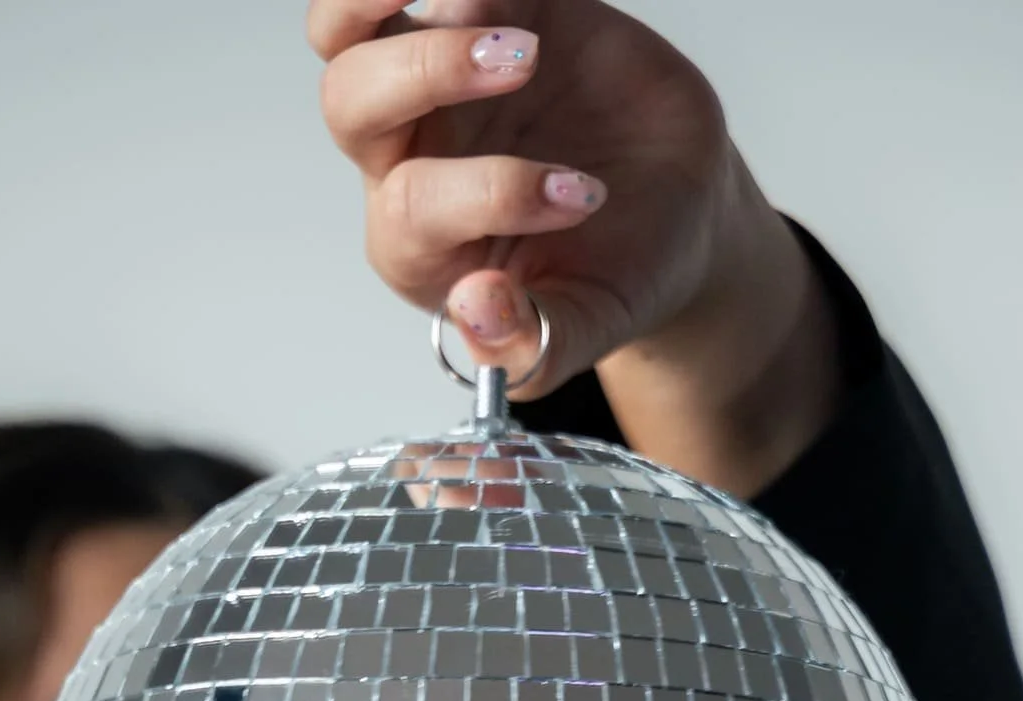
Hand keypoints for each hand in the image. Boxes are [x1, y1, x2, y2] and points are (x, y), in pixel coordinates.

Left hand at [309, 0, 841, 496]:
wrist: (674, 209)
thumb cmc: (618, 271)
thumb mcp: (589, 326)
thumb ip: (535, 344)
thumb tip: (480, 308)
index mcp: (422, 244)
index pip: (417, 205)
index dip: (494, 193)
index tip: (582, 196)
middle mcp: (410, 156)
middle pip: (349, 101)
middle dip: (425, 70)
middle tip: (519, 61)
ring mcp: (438, 79)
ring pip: (348, 30)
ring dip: (386, 2)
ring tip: (483, 2)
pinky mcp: (487, 10)